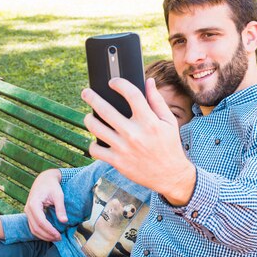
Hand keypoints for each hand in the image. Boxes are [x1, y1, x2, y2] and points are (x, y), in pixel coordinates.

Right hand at [24, 169, 66, 241]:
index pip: (40, 222)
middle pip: (35, 228)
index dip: (49, 230)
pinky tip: (50, 234)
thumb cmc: (52, 186)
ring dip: (44, 236)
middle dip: (47, 235)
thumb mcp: (58, 195)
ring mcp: (27, 212)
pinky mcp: (29, 214)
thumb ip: (60, 208)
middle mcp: (28, 209)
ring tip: (55, 238)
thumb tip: (64, 221)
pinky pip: (33, 226)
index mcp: (34, 203)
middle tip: (59, 238)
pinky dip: (41, 232)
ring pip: (33, 229)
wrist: (44, 179)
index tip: (59, 235)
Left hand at [82, 77, 195, 205]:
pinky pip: (96, 150)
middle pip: (105, 109)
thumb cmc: (169, 146)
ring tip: (89, 116)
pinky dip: (93, 144)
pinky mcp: (117, 162)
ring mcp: (123, 148)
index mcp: (149, 121)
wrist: (170, 175)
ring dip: (89, 119)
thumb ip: (157, 101)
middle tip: (86, 93)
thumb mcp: (169, 122)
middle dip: (92, 97)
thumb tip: (149, 81)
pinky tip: (96, 140)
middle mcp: (134, 133)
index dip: (119, 84)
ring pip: (96, 128)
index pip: (131, 94)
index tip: (113, 82)